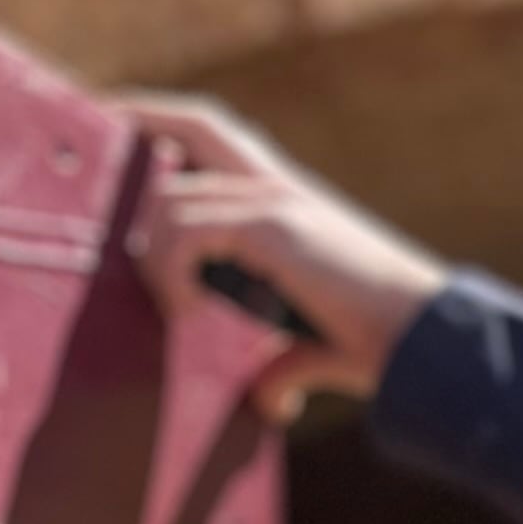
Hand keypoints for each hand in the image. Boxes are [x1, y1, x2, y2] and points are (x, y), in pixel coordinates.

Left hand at [123, 95, 449, 418]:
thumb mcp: (318, 343)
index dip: (165, 123)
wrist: (428, 340)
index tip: (118, 132)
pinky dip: (172, 271)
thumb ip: (283, 362)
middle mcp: (280, 187)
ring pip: (172, 197)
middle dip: (139, 121)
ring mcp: (277, 201)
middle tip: (94, 145)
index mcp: (290, 202)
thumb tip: (267, 402)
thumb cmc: (385, 343)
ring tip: (173, 305)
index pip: (218, 137)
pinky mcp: (274, 227)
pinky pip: (187, 231)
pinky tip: (188, 311)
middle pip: (194, 123)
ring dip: (154, 251)